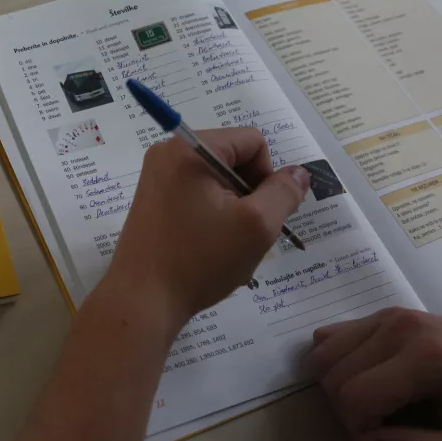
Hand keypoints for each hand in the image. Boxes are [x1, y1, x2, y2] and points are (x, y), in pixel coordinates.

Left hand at [106, 128, 308, 322]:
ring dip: (233, 209)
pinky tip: (209, 247)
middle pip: (233, 158)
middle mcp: (168, 154)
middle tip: (243, 232)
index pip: (252, 141)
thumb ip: (284, 192)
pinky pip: (197, 195)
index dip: (267, 175)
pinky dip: (212, 217)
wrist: (142, 299)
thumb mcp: (256, 225)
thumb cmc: (199, 260)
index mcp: (189, 148)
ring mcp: (157, 177)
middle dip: (248, 194)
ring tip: (225, 244)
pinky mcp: (153, 200)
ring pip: (217, 181)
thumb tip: (299, 172)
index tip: (258, 212)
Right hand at [308, 308, 441, 440]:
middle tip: (383, 425)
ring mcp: (389, 315)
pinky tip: (368, 376)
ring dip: (340, 386)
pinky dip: (337, 361)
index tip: (387, 440)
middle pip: (334, 376)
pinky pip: (331, 335)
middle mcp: (399, 327)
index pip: (354, 398)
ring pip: (324, 353)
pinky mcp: (384, 314)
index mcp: (427, 358)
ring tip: (375, 400)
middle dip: (348, 410)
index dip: (360, 430)